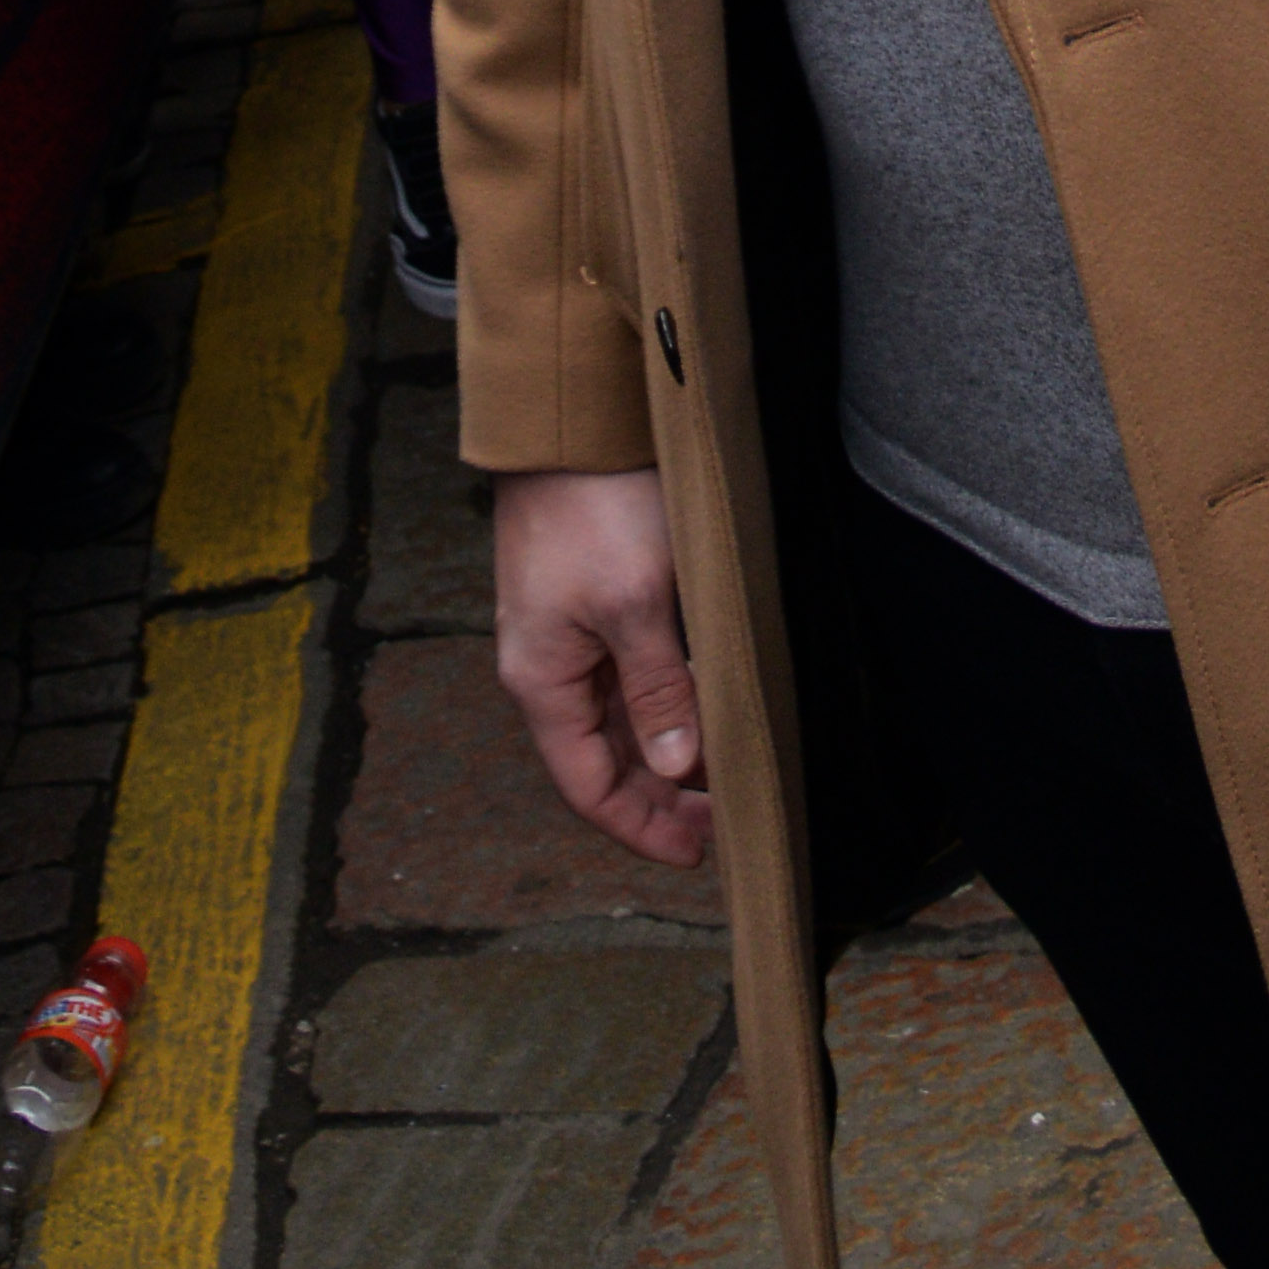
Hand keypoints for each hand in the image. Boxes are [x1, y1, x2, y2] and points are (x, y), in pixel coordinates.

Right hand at [492, 464, 711, 868]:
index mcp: (543, 681)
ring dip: (668, 750)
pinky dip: (667, 703)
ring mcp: (571, 631)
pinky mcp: (595, 597)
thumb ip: (657, 691)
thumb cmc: (594, 506)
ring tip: (724, 771)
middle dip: (661, 796)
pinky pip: (630, 675)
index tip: (698, 850)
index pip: (589, 787)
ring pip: (620, 719)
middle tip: (725, 817)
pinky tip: (707, 705)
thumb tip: (676, 766)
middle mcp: (550, 666)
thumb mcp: (636, 605)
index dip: (641, 827)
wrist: (569, 418)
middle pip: (605, 758)